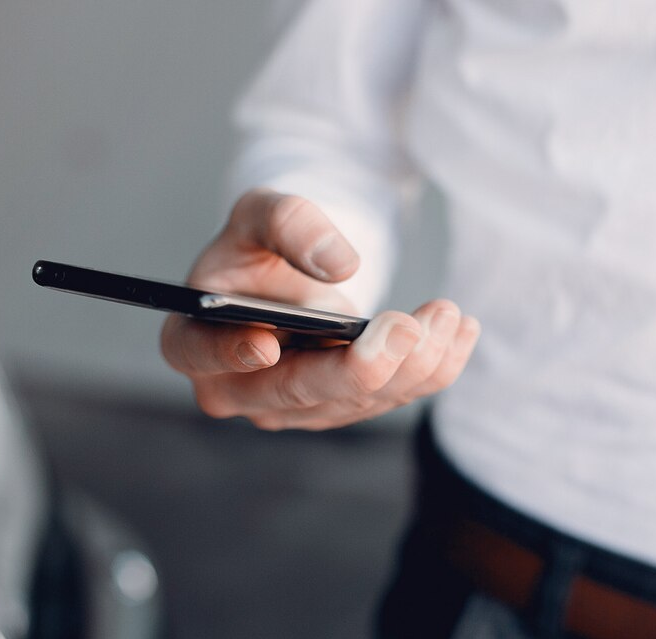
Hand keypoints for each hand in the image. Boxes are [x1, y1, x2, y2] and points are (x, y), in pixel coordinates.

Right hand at [161, 188, 479, 429]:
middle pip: (295, 392)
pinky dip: (433, 368)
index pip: (199, 354)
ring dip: (409, 363)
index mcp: (193, 338)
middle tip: (406, 328)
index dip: (229, 355)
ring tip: (445, 314)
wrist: (294, 273)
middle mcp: (238, 389)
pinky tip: (461, 331)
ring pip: (354, 400)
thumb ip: (289, 224)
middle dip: (357, 366)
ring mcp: (293, 408)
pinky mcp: (342, 408)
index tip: (265, 345)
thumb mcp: (263, 212)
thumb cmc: (263, 245)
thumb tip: (339, 264)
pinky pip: (392, 398)